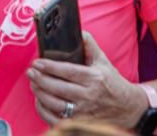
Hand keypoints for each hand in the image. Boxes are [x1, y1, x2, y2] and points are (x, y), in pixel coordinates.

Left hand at [27, 32, 143, 127]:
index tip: (38, 62)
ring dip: (40, 93)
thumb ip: (90, 46)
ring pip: (54, 104)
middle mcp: (88, 96)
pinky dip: (44, 110)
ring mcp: (82, 112)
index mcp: (94, 78)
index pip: (67, 71)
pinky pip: (54, 119)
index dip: (50, 66)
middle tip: (31, 72)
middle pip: (57, 88)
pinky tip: (40, 100)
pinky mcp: (77, 123)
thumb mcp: (103, 61)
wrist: (126, 107)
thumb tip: (78, 32)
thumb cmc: (112, 83)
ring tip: (33, 84)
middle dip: (40, 79)